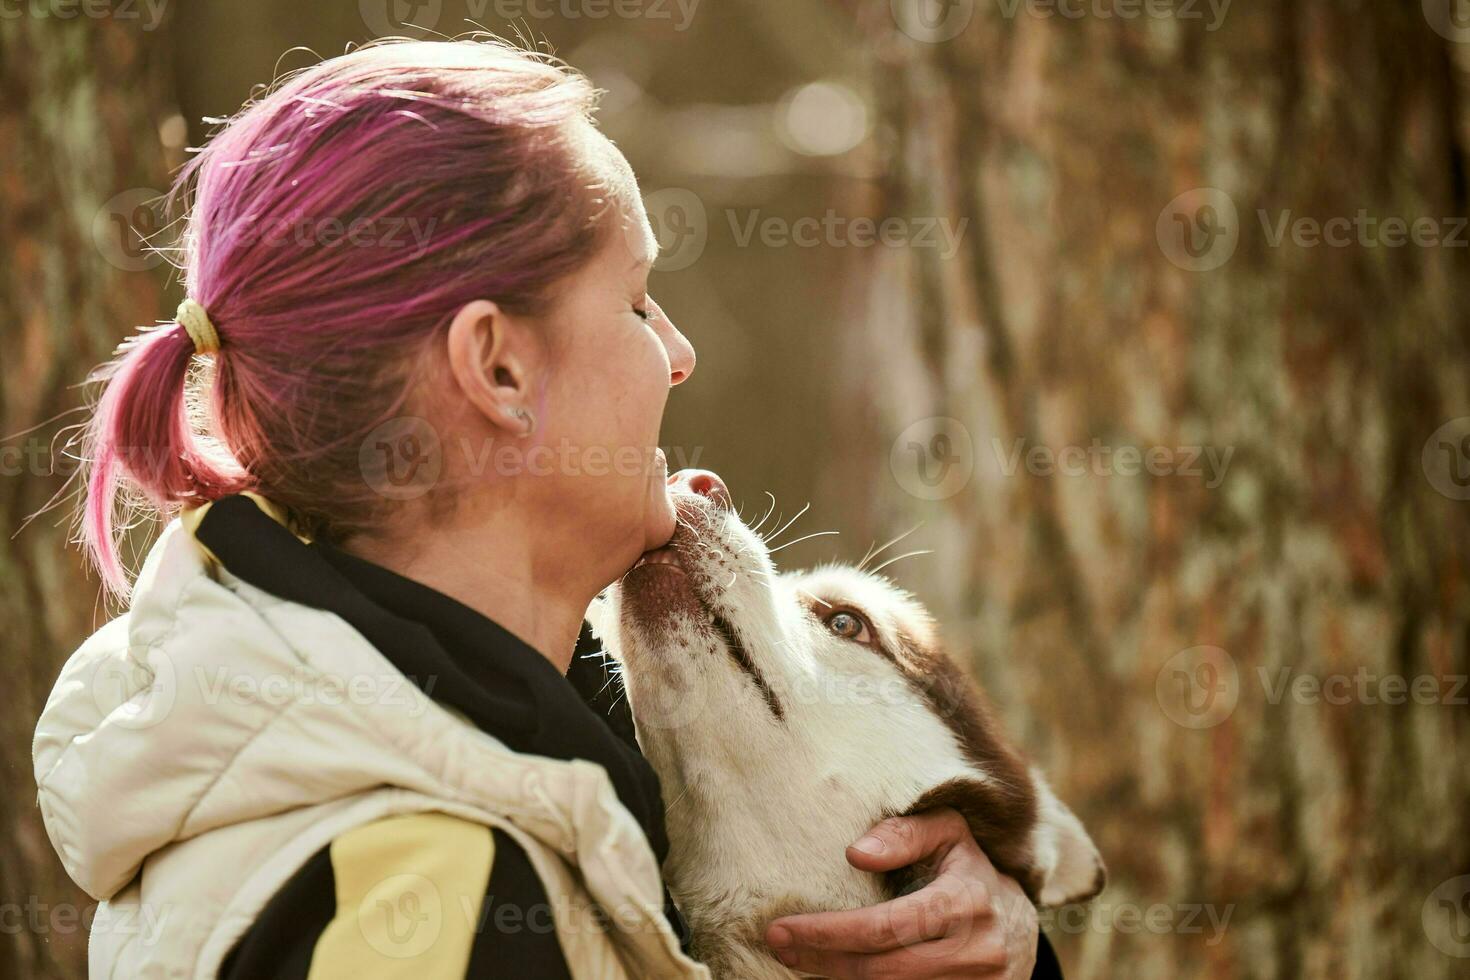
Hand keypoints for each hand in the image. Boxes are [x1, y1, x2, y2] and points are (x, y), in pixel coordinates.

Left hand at [764, 808, 1037, 978]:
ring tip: (802, 960)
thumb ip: (904, 833)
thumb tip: (855, 852)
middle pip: (882, 970)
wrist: (1017, 927)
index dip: (829, 932)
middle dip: (822, 960)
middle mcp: (975, 951)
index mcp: (965, 901)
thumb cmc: (968, 869)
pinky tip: (837, 975)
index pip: (887, 927)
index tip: (781, 929)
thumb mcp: (947, 832)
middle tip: (780, 946)